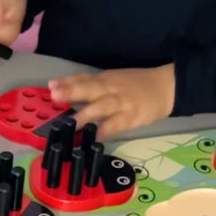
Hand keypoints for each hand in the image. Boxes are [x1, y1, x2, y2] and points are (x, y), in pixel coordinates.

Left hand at [48, 64, 175, 140]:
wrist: (165, 87)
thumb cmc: (135, 86)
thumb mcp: (112, 81)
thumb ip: (91, 87)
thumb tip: (65, 94)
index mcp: (104, 80)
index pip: (83, 79)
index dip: (67, 82)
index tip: (50, 86)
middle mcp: (109, 89)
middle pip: (89, 88)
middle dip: (71, 91)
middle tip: (54, 95)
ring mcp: (120, 103)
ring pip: (101, 106)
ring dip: (85, 113)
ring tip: (71, 123)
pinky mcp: (131, 116)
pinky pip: (117, 123)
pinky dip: (107, 129)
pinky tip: (97, 136)